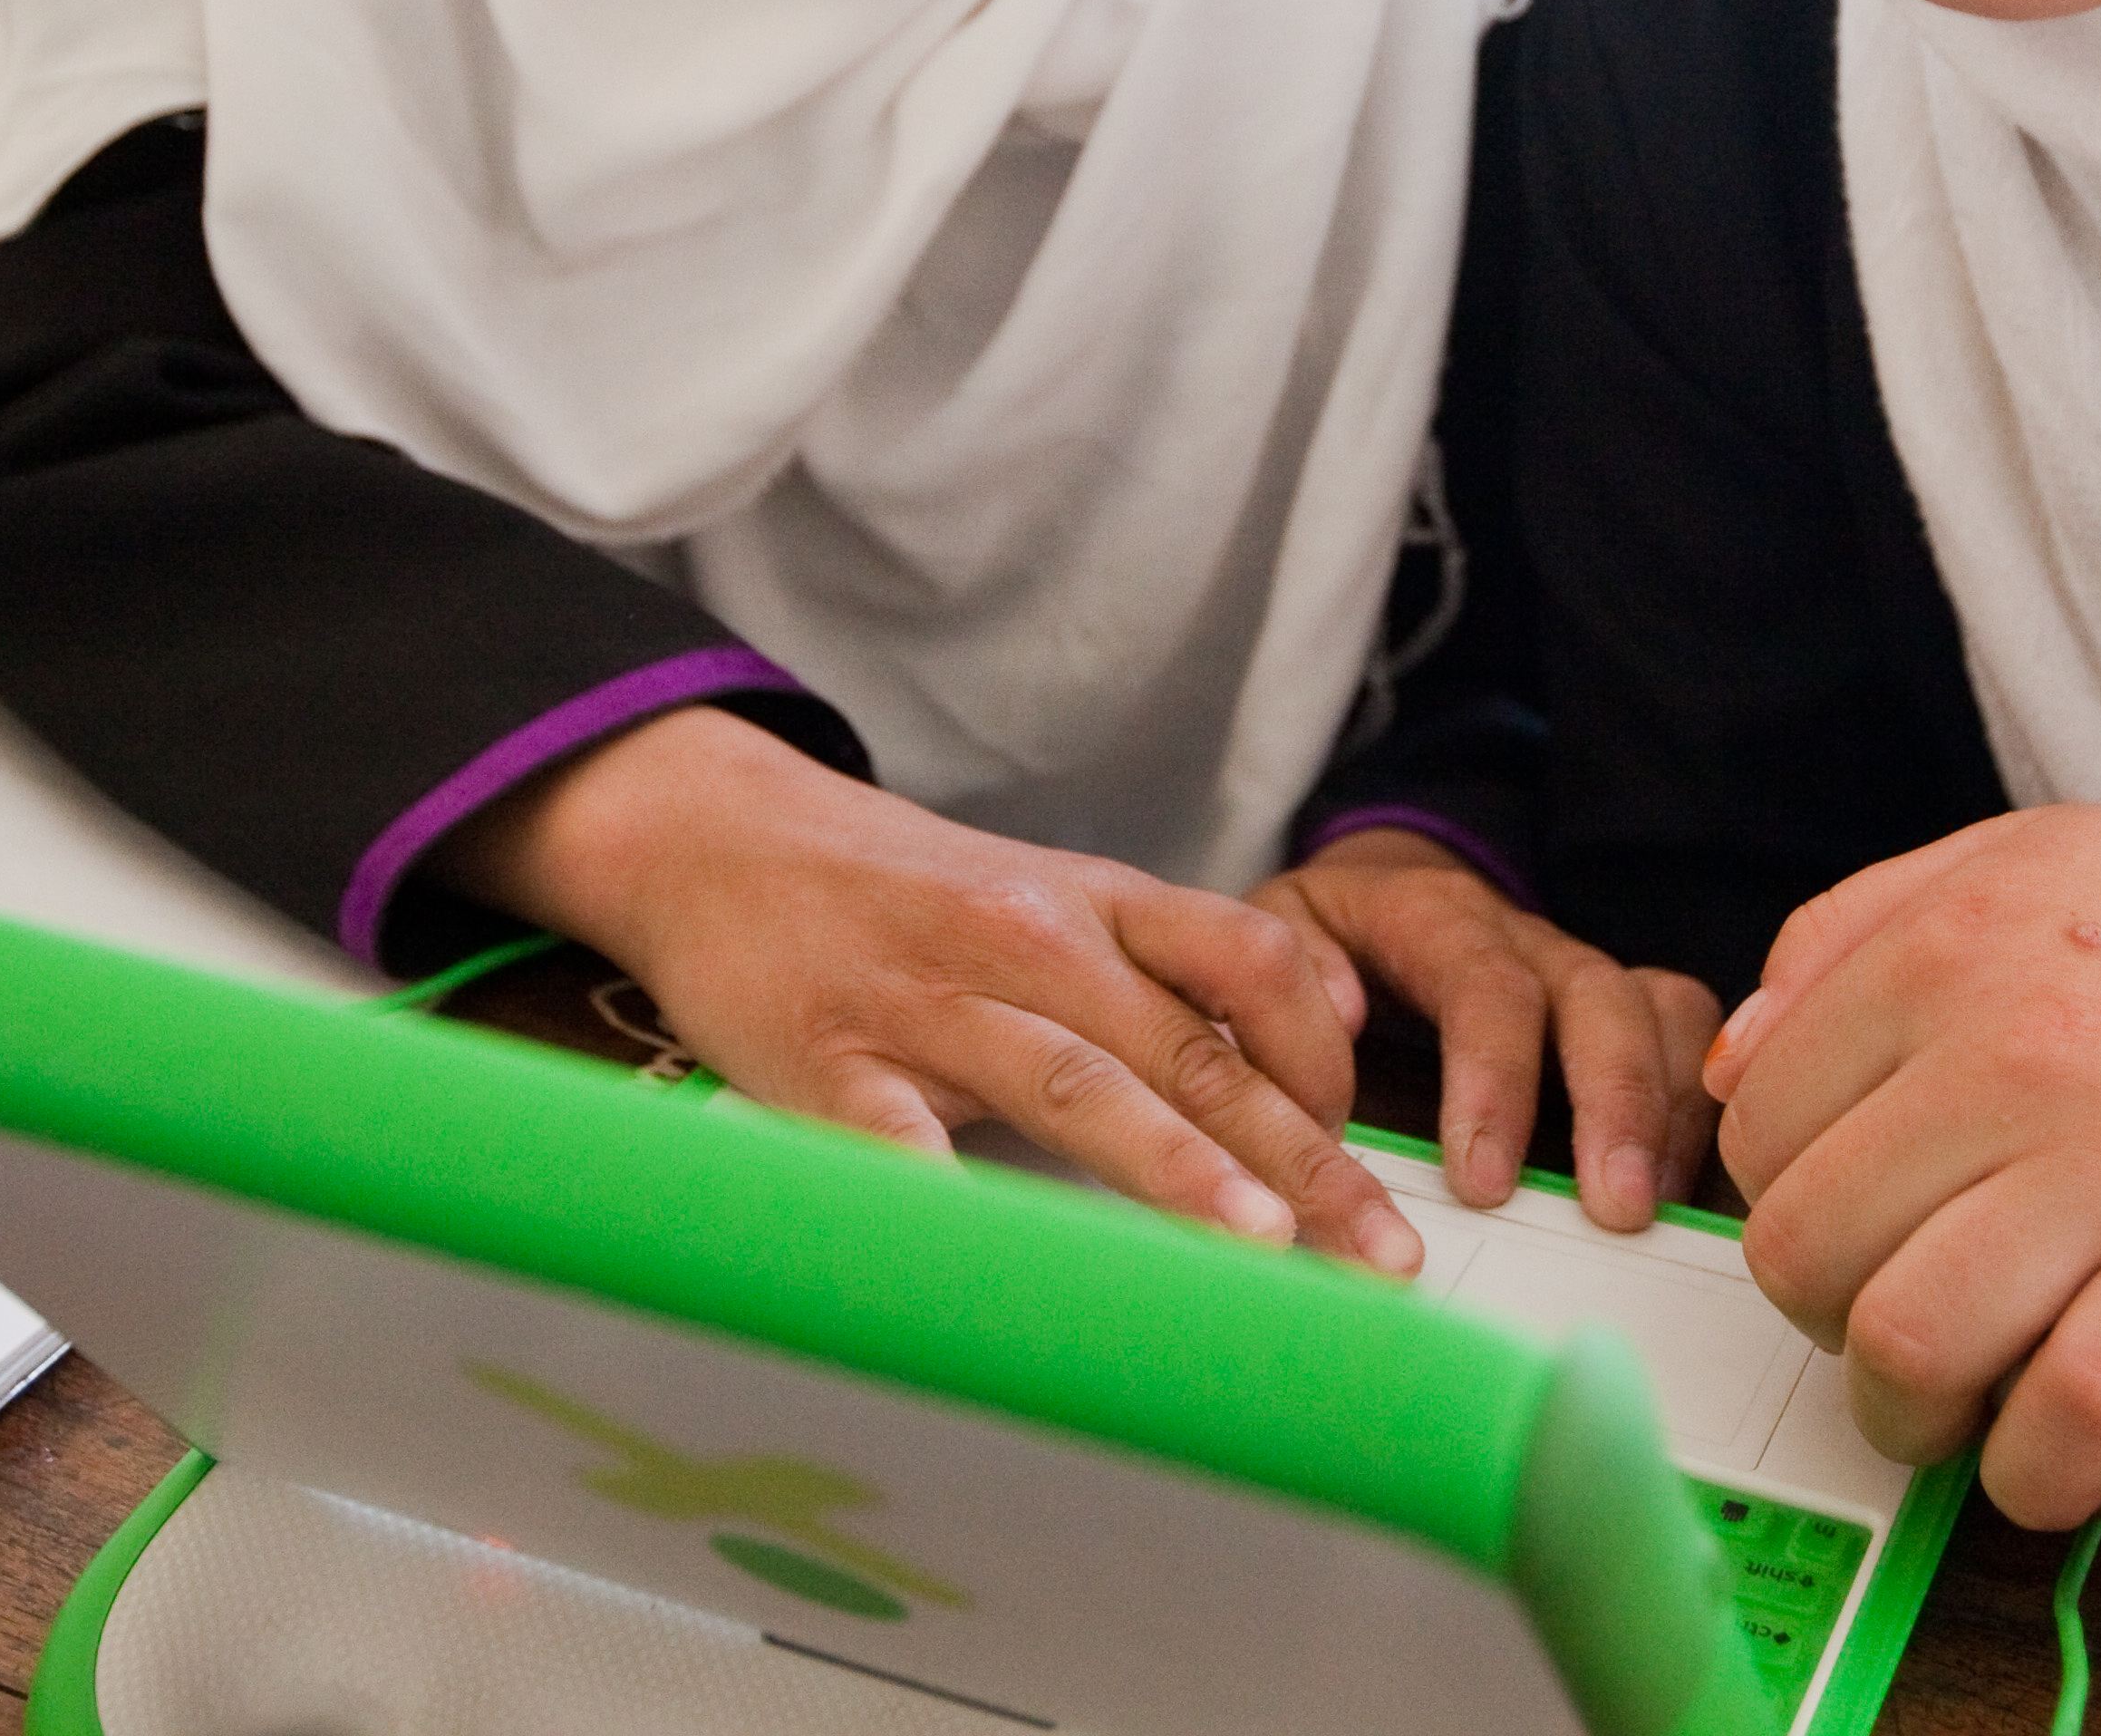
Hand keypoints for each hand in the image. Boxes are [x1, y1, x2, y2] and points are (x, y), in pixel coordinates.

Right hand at [447, 704, 1423, 1272]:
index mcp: (1092, 903)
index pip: (1250, 963)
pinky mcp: (830, 1061)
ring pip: (1077, 1083)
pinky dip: (953, 1197)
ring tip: (1258, 1245)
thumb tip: (1322, 1033)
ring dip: (1175, 1167)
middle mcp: (1030, 942)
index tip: (1375, 1157)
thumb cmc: (902, 890)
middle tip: (1379, 1255)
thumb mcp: (1049, 895)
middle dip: (1300, 1157)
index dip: (1326, 1057)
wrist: (721, 837)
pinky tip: (1001, 1264)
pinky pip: (899, 1139)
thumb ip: (1171, 960)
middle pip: (1190, 1050)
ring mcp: (931, 1001)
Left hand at [1255, 830, 1723, 1226]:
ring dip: (1666, 1112)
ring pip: (1664, 1011)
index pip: (1483, 982)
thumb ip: (1291, 972)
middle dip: (1614, 1101)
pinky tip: (1678, 1192)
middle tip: (1611, 1210)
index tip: (1482, 1182)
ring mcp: (1583, 975)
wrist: (1378, 899)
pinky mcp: (1624, 1018)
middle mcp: (1525, 938)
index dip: (1494, 1080)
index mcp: (1433, 913)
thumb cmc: (1321, 943)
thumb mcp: (1276, 937)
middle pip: (1598, 994)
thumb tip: (1340, 1013)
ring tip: (1650, 1209)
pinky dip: (1695, 1116)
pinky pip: (1690, 1045)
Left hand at [1703, 808, 2100, 1478]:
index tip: (1831, 1195)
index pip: (1757, 1126)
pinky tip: (2035, 1362)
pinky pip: (2034, 1383)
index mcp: (1945, 943)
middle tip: (1872, 1288)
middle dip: (1814, 1297)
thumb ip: (1844, 938)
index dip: (1774, 1185)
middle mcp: (2010, 1042)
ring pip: (1898, 1341)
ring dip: (1898, 1378)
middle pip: (1800, 1248)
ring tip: (1941, 1348)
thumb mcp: (2007, 860)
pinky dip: (2013, 1401)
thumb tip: (1728, 1068)